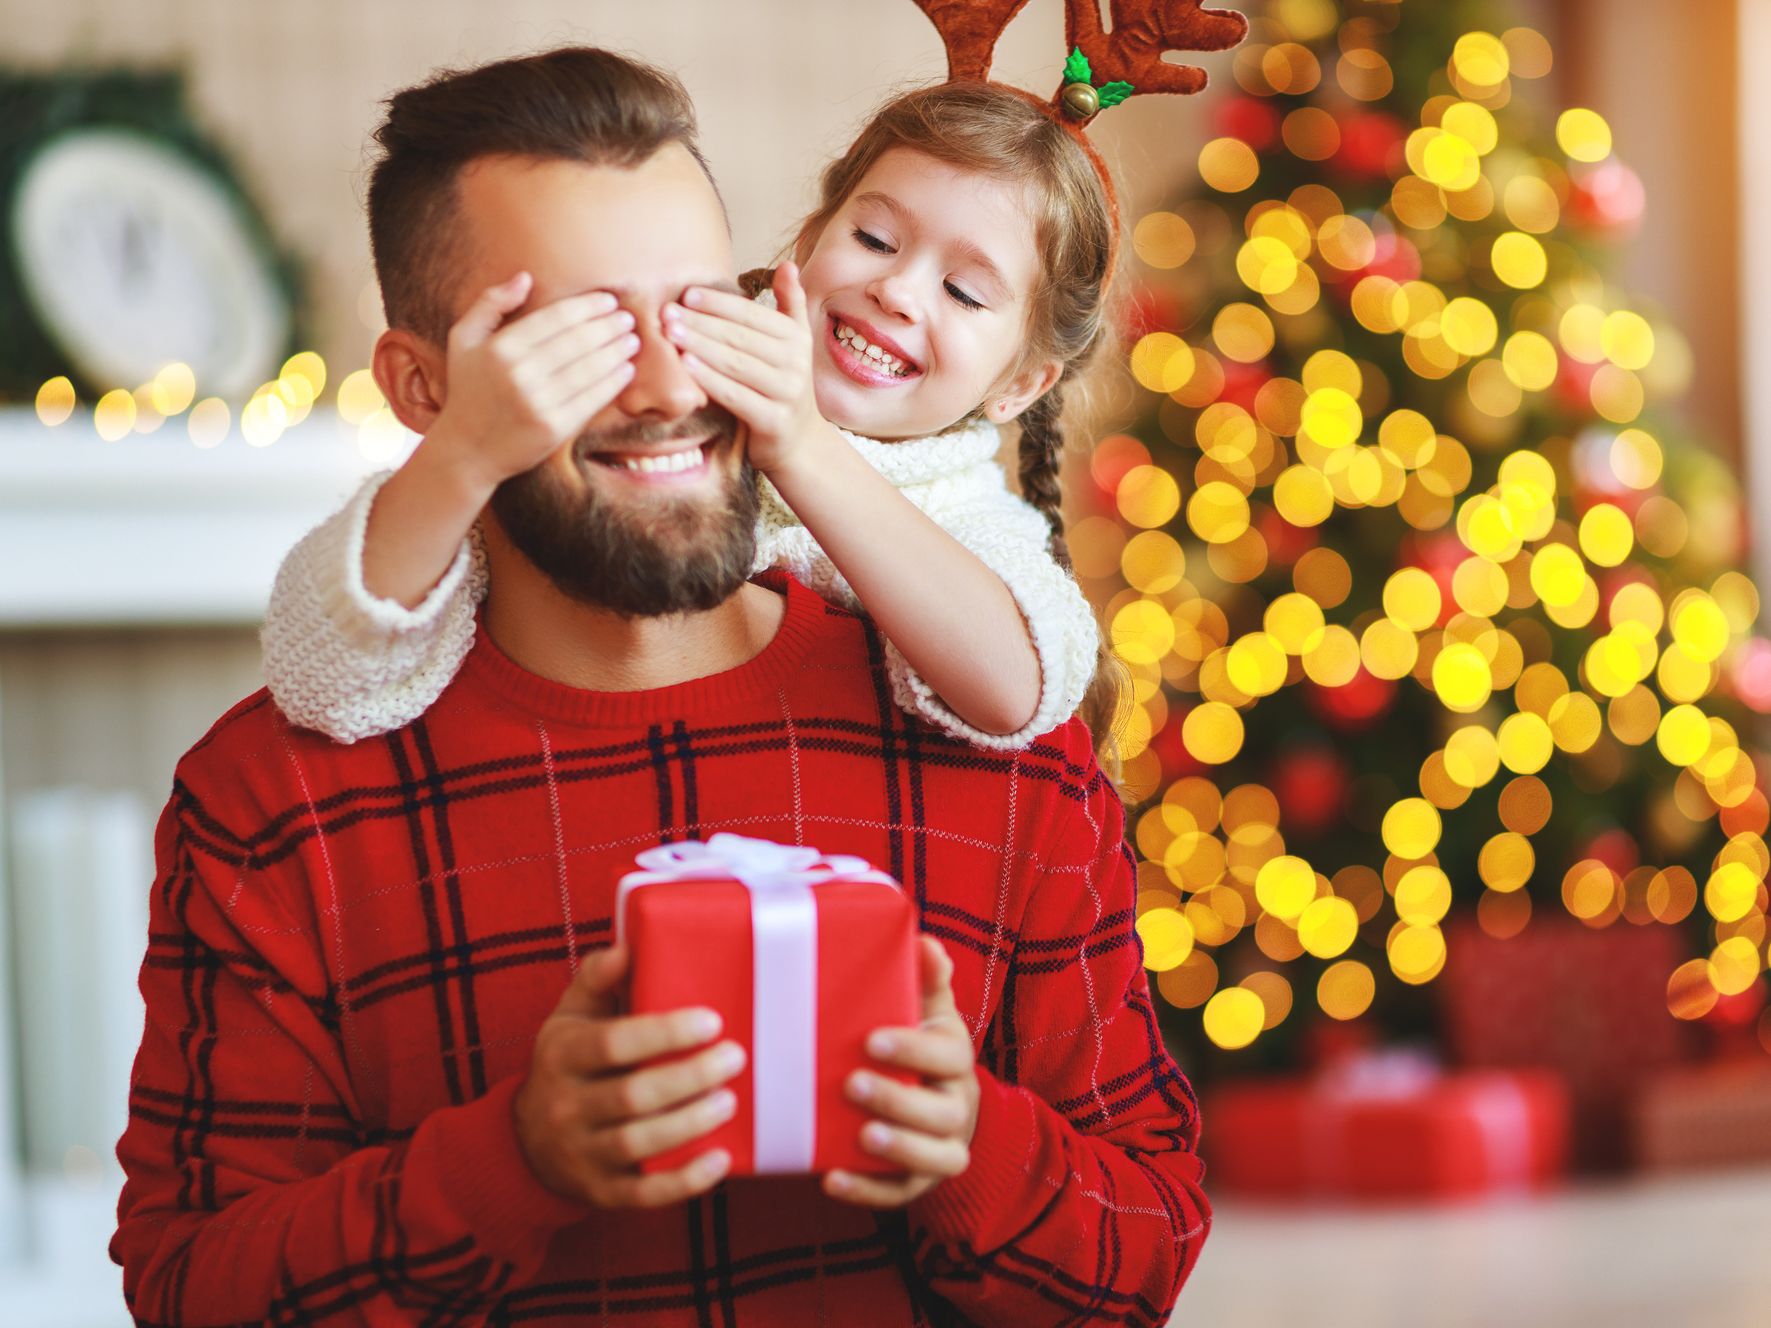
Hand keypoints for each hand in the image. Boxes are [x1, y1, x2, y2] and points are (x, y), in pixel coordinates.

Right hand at [427, 271, 638, 496]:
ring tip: (632, 341)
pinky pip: (592, 399)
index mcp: (500, 347)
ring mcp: (538, 402)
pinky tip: (626, 370)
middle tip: (627, 319)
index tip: (609, 300)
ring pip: (589, 369)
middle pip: (577, 341)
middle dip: (608, 326)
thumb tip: (526, 276)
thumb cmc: (469, 389)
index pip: (555, 318)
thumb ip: (490, 303)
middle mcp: (519, 373)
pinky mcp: (554, 428)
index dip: (587, 306)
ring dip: (616, 352)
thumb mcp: (464, 340)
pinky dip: (613, 382)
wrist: (468, 450)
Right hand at [513, 946, 746, 1208]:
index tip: (712, 1021)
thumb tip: (629, 948)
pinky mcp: (601, 1192)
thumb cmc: (569, 1062)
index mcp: (562, 1055)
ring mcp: (582, 1153)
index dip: (664, 1033)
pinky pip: (643, 1194)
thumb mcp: (571, 1015)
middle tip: (735, 1058)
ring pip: (638, 1144)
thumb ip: (597, 977)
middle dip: (690, 1077)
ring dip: (690, 1124)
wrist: (526, 1141)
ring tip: (730, 1101)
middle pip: (633, 1095)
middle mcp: (566, 1106)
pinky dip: (684, 1181)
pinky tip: (720, 1159)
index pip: (614, 1043)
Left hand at [663, 262, 825, 474]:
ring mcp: (786, 393)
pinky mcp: (773, 421)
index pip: (752, 315)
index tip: (686, 295)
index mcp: (796, 338)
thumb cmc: (783, 384)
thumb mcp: (794, 342)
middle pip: (740, 337)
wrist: (798, 441)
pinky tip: (685, 366)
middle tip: (667, 312)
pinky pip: (735, 395)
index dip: (719, 303)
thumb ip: (790, 303)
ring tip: (670, 334)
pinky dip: (709, 379)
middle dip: (701, 323)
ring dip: (700, 346)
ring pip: (735, 364)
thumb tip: (789, 264)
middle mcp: (795, 364)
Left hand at [824, 936, 979, 1207]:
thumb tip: (924, 940)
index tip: (871, 1040)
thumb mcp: (928, 1009)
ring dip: (899, 1148)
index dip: (914, 1049)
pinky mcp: (919, 1181)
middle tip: (851, 1084)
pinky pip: (901, 1194)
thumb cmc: (921, 1045)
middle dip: (899, 1100)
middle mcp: (956, 1105)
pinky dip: (868, 1191)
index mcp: (955, 1058)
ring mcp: (942, 1148)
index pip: (949, 1053)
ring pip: (936, 1158)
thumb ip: (926, 978)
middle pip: (943, 1112)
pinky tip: (831, 1179)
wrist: (942, 1103)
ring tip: (860, 1136)